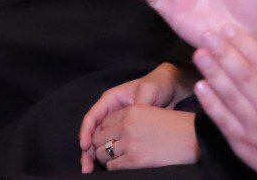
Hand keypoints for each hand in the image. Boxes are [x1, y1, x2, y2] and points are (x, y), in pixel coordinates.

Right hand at [78, 64, 194, 172]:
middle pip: (93, 133)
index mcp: (111, 99)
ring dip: (94, 155)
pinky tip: (107, 166)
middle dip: (87, 149)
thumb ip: (138, 104)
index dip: (86, 132)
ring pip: (100, 141)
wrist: (170, 89)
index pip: (92, 117)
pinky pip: (112, 144)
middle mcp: (110, 112)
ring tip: (90, 169)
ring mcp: (116, 123)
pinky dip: (108, 155)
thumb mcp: (149, 90)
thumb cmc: (158, 85)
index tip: (86, 146)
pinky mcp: (124, 133)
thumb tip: (130, 122)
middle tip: (86, 166)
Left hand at [86, 106, 197, 172]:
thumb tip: (113, 133)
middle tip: (111, 150)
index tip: (112, 138)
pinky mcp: (134, 160)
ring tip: (118, 158)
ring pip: (102, 153)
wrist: (194, 139)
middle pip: (99, 137)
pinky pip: (112, 166)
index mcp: (133, 110)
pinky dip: (114, 167)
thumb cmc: (177, 126)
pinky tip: (125, 164)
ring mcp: (130, 143)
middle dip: (102, 144)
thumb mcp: (152, 113)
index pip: (105, 121)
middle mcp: (128, 125)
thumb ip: (132, 118)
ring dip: (106, 157)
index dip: (106, 131)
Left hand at [194, 29, 256, 174]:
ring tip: (200, 55)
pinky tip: (200, 86)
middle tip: (207, 35)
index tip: (228, 29)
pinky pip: (223, 120)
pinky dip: (210, 103)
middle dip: (223, 53)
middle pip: (244, 76)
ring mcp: (255, 127)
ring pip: (230, 96)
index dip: (244, 43)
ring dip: (213, 73)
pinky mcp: (242, 143)